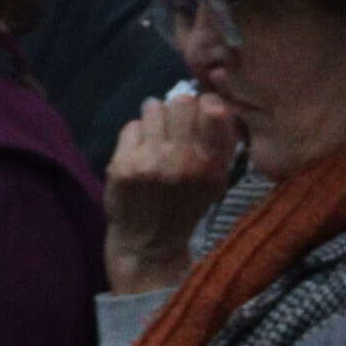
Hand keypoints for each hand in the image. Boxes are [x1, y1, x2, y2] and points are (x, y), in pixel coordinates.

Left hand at [103, 91, 241, 294]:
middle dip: (176, 110)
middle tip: (171, 127)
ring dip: (153, 119)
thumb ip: (221, 141)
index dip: (204, 104)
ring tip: (154, 140)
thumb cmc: (185, 205)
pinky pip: (131, 126)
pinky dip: (134, 136)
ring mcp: (152, 163)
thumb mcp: (215, 180)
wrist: (149, 245)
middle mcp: (184, 161)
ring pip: (153, 107)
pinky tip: (137, 155)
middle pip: (181, 101)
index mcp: (212, 164)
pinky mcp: (124, 166)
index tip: (197, 115)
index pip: (213, 108)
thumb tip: (217, 100)